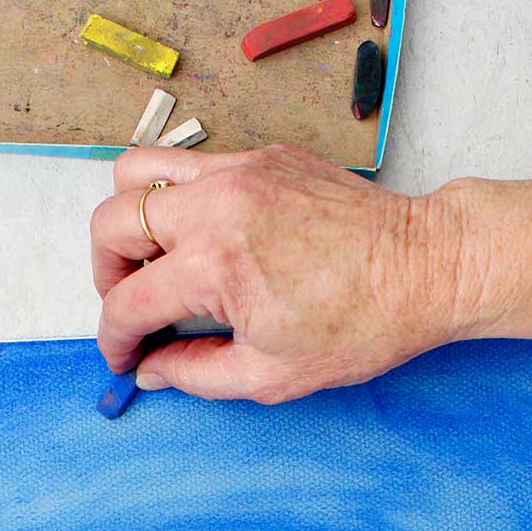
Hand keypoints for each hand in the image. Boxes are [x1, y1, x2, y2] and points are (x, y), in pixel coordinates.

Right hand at [90, 143, 473, 402]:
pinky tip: (202, 235)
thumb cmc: (364, 324)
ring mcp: (238, 170)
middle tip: (130, 304)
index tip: (123, 355)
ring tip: (152, 258)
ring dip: (128, 219)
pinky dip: (176, 195)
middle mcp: (215, 206)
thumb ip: (194, 372)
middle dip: (106, 273)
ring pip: (137, 171)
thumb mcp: (271, 374)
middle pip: (111, 223)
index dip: (115, 339)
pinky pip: (189, 162)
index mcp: (214, 267)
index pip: (127, 302)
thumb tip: (151, 369)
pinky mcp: (262, 156)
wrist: (426, 267)